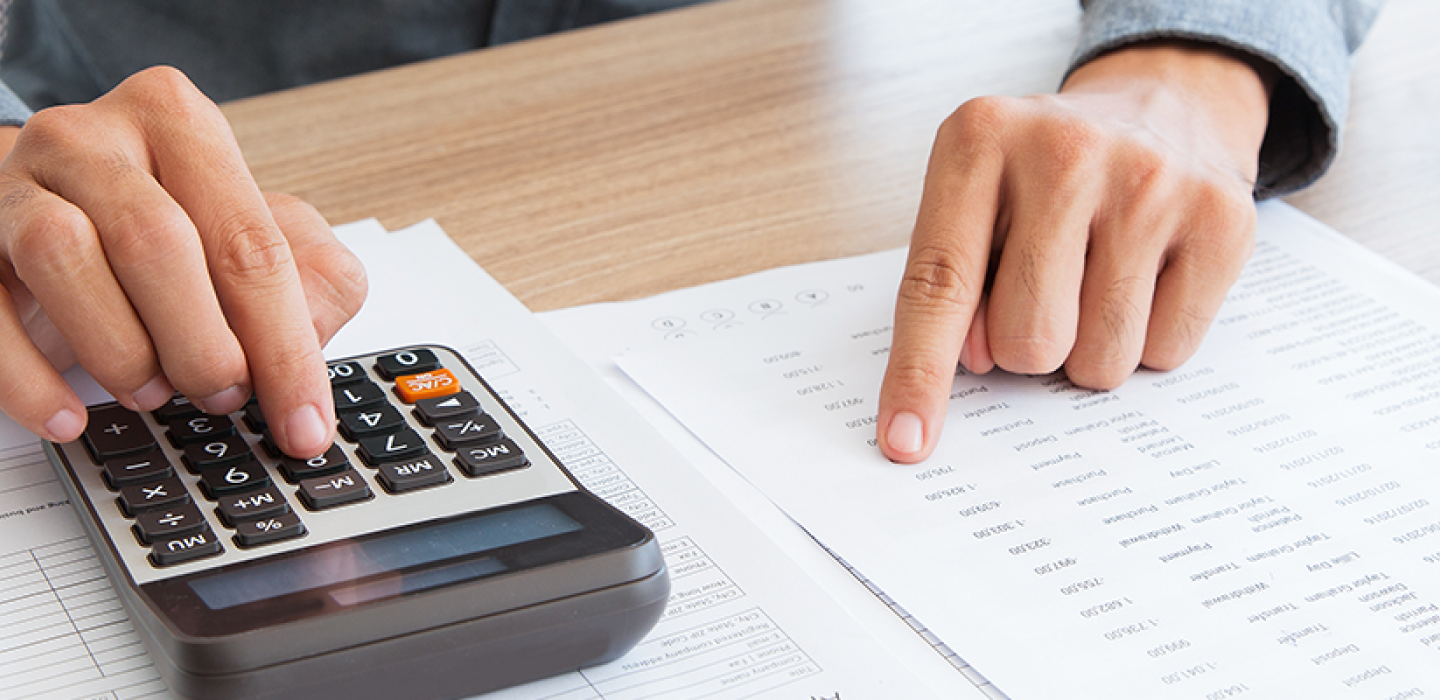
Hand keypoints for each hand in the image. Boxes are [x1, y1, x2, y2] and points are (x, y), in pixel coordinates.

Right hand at [0, 67, 366, 456]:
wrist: (53, 200)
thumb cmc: (170, 221)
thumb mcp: (261, 230)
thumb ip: (312, 277)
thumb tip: (307, 352)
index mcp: (179, 124)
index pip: (250, 243)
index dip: (284, 348)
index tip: (304, 425)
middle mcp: (91, 139)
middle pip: (155, 240)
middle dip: (201, 343)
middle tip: (223, 396)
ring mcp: (14, 184)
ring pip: (62, 256)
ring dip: (119, 351)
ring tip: (153, 392)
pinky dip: (27, 377)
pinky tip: (69, 416)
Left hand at [878, 41, 1274, 462]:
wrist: (1165, 103)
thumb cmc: (1047, 173)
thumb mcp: (976, 200)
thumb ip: (953, 281)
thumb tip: (975, 363)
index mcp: (978, 140)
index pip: (938, 284)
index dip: (919, 373)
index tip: (906, 442)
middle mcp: (1064, 153)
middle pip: (1027, 341)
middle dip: (1026, 348)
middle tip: (1045, 291)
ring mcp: (1151, 182)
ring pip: (1100, 360)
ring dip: (1089, 349)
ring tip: (1097, 277)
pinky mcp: (1223, 218)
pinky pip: (1167, 352)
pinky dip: (1150, 338)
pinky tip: (1148, 274)